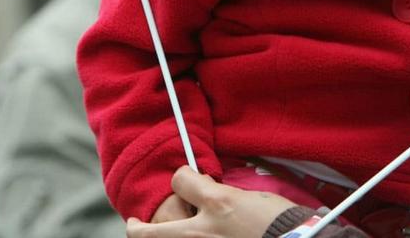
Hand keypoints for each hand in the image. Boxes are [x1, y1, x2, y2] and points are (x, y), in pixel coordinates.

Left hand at [126, 166, 295, 237]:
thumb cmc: (276, 222)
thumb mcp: (247, 198)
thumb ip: (219, 194)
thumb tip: (204, 191)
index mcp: (216, 204)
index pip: (180, 181)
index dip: (182, 177)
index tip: (184, 180)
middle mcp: (202, 231)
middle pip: (150, 232)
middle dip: (137, 228)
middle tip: (132, 224)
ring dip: (156, 237)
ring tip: (149, 234)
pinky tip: (176, 237)